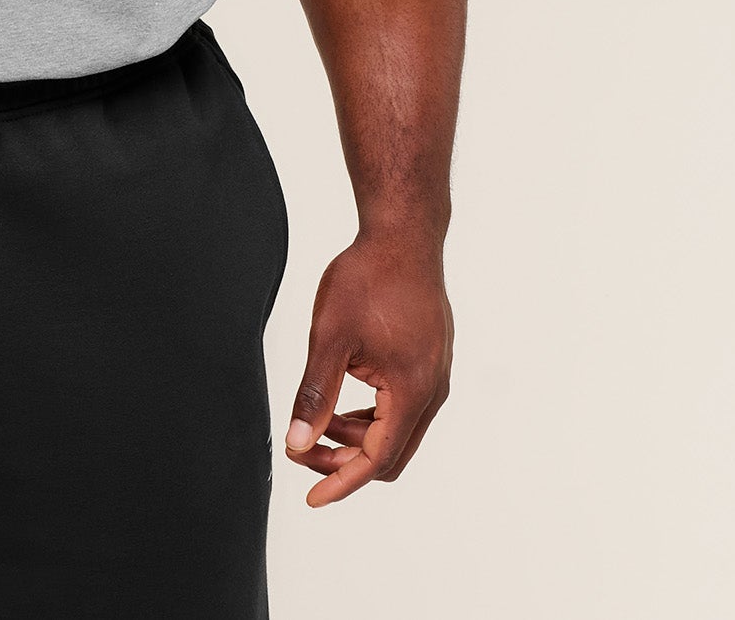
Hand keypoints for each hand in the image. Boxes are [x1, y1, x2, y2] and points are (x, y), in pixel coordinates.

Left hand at [284, 232, 452, 506]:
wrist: (402, 236)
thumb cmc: (368, 278)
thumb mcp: (330, 338)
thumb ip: (315, 394)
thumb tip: (298, 441)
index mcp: (411, 391)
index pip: (376, 459)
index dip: (341, 482)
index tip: (311, 498)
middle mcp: (432, 391)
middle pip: (390, 453)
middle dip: (346, 461)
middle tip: (304, 451)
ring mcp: (436, 376)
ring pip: (397, 430)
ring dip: (357, 436)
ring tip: (317, 420)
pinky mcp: (431, 361)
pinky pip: (404, 407)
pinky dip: (372, 414)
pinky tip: (341, 398)